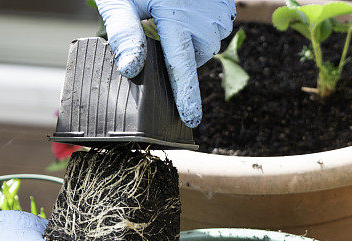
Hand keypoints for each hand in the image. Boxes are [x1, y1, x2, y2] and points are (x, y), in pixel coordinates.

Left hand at [94, 0, 234, 127]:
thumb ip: (124, 33)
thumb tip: (131, 70)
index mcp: (175, 17)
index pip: (181, 65)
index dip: (185, 95)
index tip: (191, 118)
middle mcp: (203, 17)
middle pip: (194, 56)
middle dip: (178, 51)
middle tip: (160, 27)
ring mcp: (220, 10)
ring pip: (207, 43)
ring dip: (191, 38)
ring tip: (173, 14)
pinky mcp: (228, 4)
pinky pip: (216, 27)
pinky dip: (201, 24)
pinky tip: (187, 8)